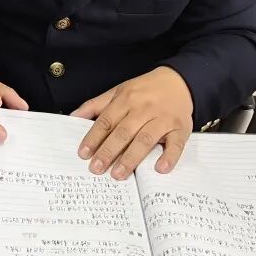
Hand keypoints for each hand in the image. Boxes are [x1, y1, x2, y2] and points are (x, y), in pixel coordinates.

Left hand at [71, 66, 192, 178]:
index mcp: (126, 99)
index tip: (83, 153)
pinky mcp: (181, 128)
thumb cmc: (145, 90)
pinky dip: (169, 157)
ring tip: (118, 174)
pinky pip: (176, 144)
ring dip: (131, 158)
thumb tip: (74, 116)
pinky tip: (160, 168)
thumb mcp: (119, 91)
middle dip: (108, 151)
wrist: (179, 81)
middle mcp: (144, 109)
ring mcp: (163, 118)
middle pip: (123, 132)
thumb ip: (96, 105)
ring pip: (145, 139)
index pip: (106, 121)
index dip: (94, 137)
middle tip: (97, 168)